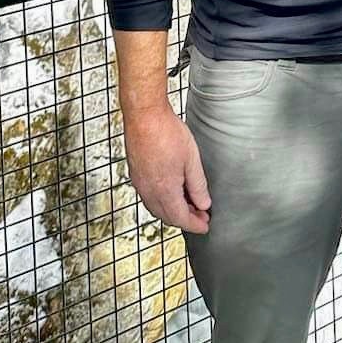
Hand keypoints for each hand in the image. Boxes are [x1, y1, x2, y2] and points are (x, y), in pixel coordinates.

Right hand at [124, 105, 210, 232]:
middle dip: (185, 219)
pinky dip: (162, 202)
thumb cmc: (167, 132)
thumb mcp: (191, 159)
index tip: (205, 226)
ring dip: (173, 211)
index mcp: (164, 191)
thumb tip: (204, 204)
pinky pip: (149, 198)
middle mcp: (149, 192)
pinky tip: (172, 192)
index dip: (195, 225)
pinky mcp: (136, 175)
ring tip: (189, 204)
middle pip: (167, 216)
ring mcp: (140, 184)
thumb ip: (198, 185)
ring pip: (157, 208)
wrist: (144, 116)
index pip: (180, 218)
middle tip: (201, 215)